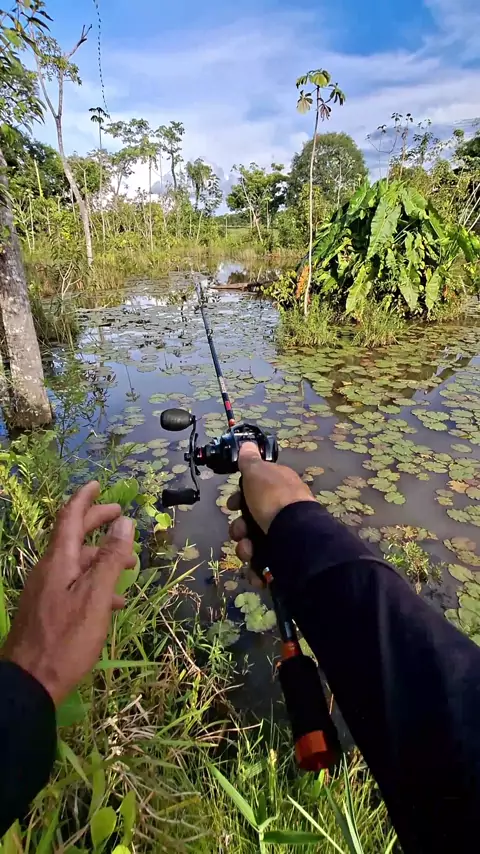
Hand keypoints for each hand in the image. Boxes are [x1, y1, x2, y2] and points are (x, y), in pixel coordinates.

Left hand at [1, 481, 135, 705]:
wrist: (29, 682)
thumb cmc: (66, 639)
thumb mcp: (95, 598)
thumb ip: (110, 559)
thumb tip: (124, 521)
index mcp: (59, 562)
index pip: (69, 518)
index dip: (84, 499)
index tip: (97, 484)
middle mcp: (49, 570)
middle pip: (72, 537)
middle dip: (96, 523)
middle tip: (120, 516)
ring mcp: (45, 590)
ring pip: (76, 563)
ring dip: (101, 558)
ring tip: (128, 567)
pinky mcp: (47, 610)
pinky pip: (73, 585)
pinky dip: (94, 583)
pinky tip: (113, 603)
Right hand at [228, 443, 314, 566]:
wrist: (295, 535)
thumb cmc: (273, 498)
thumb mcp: (257, 473)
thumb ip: (249, 461)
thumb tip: (247, 444)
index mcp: (279, 488)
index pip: (254, 491)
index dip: (238, 498)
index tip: (231, 504)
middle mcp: (283, 510)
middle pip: (251, 519)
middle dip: (240, 527)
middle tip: (240, 531)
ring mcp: (285, 534)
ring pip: (254, 542)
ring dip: (245, 547)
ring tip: (249, 551)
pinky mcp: (284, 557)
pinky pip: (263, 562)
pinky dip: (256, 567)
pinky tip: (256, 568)